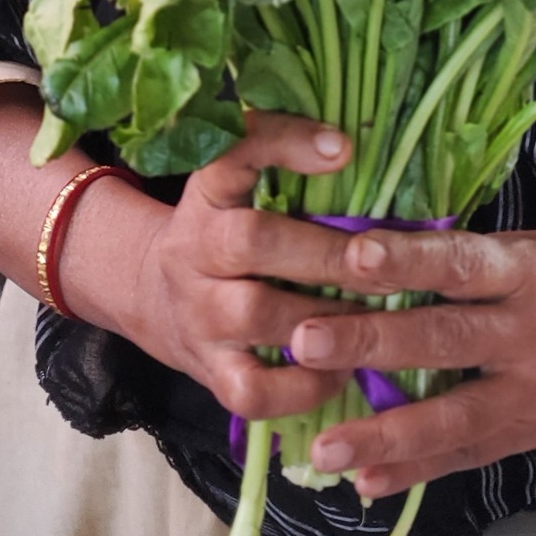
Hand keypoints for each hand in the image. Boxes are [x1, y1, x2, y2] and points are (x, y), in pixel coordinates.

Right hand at [105, 110, 376, 421]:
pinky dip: (305, 386)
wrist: (153, 299)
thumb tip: (356, 145)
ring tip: (377, 315)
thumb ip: (282, 167)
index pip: (231, 155)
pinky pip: (254, 391)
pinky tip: (343, 371)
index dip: (284, 145)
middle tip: (382, 259)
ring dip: (325, 316)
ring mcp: (200, 317)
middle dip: (326, 251)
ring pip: (254, 314)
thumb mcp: (236, 190)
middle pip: (250, 240)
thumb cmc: (224, 238)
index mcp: (207, 197)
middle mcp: (194, 251)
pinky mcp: (210, 374)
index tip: (344, 149)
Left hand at [285, 225, 535, 498]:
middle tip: (305, 342)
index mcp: (525, 270)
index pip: (459, 261)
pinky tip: (367, 483)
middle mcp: (530, 331)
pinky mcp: (530, 432)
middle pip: (445, 338)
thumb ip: (458, 259)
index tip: (352, 254)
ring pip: (454, 415)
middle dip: (372, 343)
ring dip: (385, 434)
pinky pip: (467, 456)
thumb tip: (358, 255)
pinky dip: (416, 473)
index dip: (407, 259)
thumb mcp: (525, 245)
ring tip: (325, 447)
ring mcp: (532, 390)